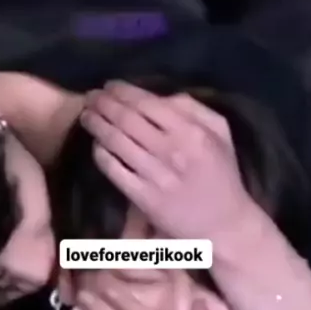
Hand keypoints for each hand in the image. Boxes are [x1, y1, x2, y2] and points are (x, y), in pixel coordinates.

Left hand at [81, 81, 253, 240]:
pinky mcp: (143, 198)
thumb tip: (160, 96)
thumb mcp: (220, 132)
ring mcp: (155, 175)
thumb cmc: (222, 174)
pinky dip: (100, 153)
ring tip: (86, 115)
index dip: (122, 91)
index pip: (147, 103)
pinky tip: (97, 144)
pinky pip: (113, 170)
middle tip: (90, 97)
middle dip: (103, 103)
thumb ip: (193, 109)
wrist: (225, 223)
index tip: (109, 86)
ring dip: (96, 124)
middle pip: (126, 119)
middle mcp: (171, 151)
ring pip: (115, 141)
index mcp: (192, 132)